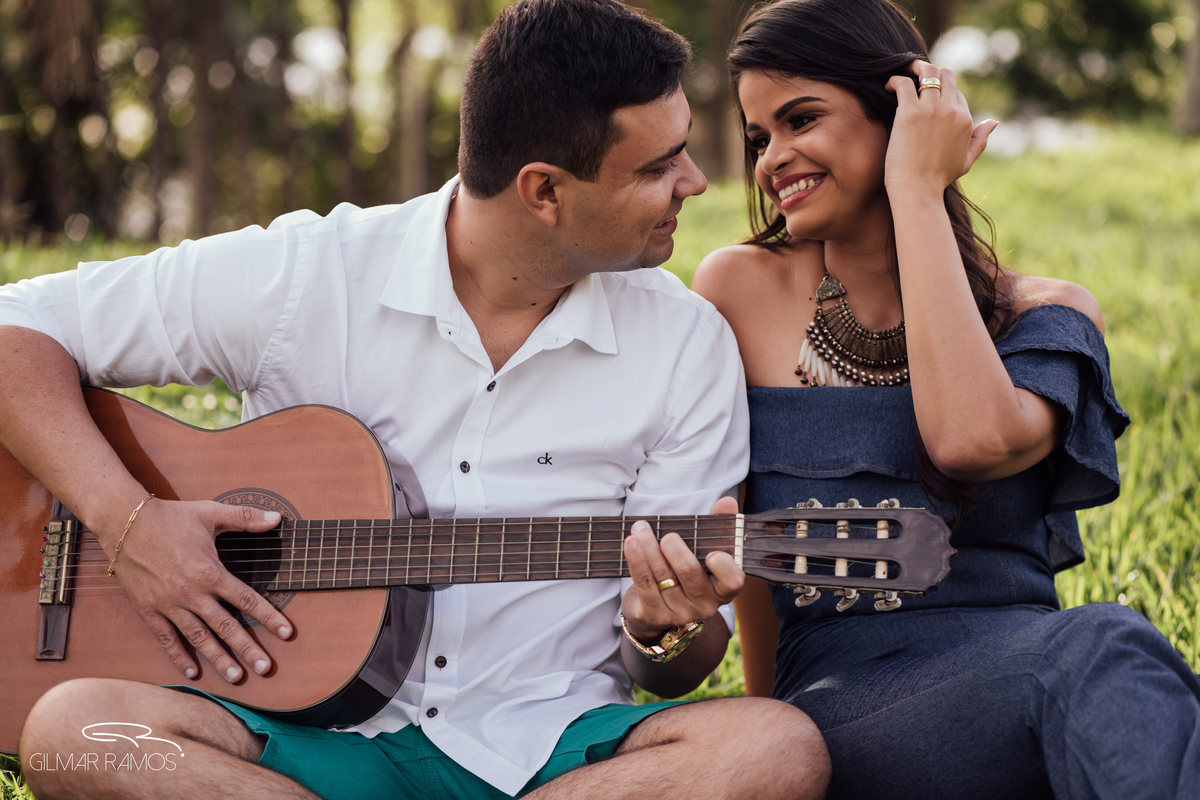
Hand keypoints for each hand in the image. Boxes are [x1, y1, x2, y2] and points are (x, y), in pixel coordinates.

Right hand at [108, 497, 292, 682]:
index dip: (269, 617)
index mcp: (209, 572)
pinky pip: (166, 638)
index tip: (287, 633)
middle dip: (248, 649)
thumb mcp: (210, 512)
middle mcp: (191, 593)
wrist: (123, 522)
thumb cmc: (169, 517)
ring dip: (219, 658)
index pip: (246, 599)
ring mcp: (168, 604)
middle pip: (226, 626)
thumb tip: (277, 518)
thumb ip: (245, 517)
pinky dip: (179, 656)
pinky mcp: (148, 609)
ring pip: (198, 637)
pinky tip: (193, 671)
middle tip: (266, 668)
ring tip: (236, 677)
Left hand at [620, 496, 742, 641]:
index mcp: (723, 589)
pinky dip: (636, 560)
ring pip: (662, 574)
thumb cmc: (685, 572)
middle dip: (674, 547)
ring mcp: (680, 612)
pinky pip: (644, 583)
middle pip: (689, 571)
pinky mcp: (655, 615)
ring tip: (640, 528)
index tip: (712, 553)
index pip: (733, 581)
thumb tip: (728, 502)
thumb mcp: (702, 550)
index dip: (724, 568)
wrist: (656, 608)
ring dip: (649, 546)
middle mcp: (705, 604)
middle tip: (667, 535)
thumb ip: (717, 526)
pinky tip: (631, 543)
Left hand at [884, 61, 996, 193]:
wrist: (919, 190)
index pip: (955, 93)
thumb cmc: (938, 180)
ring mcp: (931, 109)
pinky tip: (888, 86)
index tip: (925, 97)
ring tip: (904, 73)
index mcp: (965, 119)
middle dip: (931, 72)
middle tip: (915, 76)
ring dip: (914, 68)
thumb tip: (993, 122)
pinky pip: (904, 84)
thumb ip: (980, 140)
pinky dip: (895, 80)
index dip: (940, 93)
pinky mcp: (910, 112)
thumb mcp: (966, 160)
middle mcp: (951, 110)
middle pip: (945, 75)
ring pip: (927, 72)